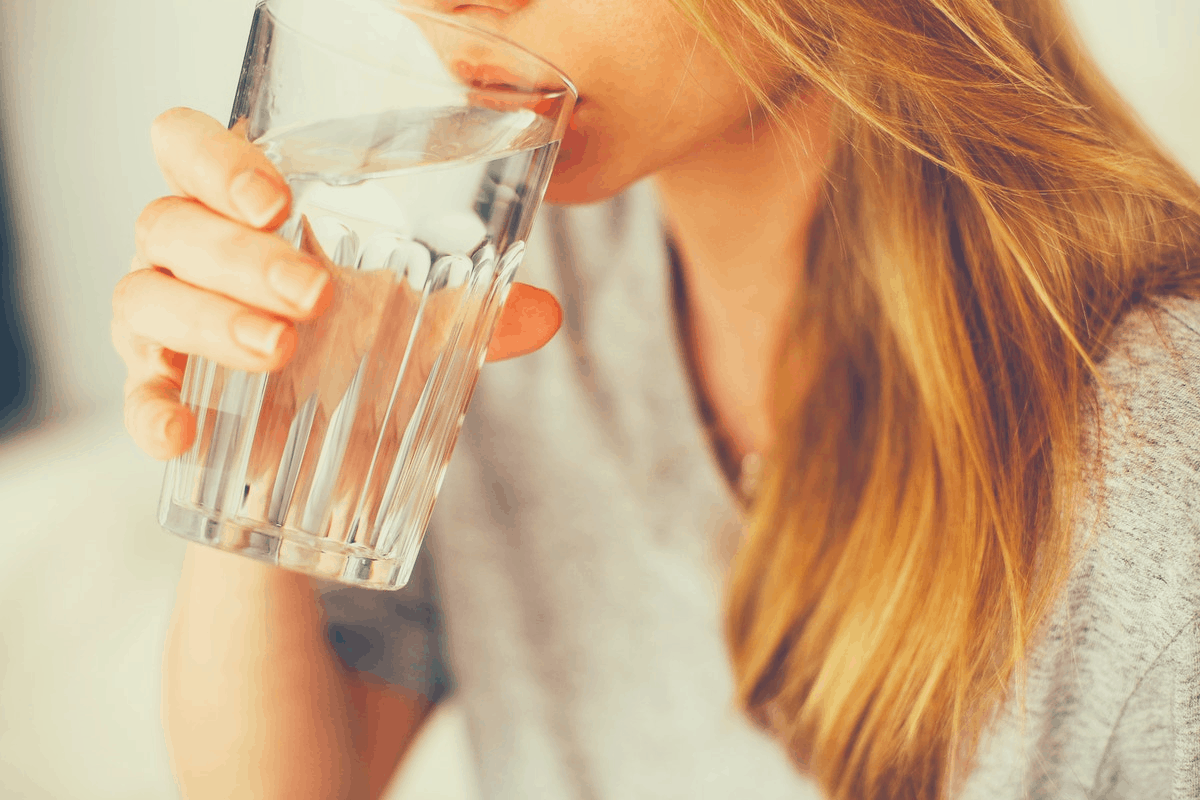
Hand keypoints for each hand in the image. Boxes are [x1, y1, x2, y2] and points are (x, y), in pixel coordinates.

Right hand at [112, 107, 562, 460]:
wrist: (316, 456)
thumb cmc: (355, 355)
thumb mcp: (417, 330)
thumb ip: (475, 316)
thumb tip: (547, 314)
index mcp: (243, 214)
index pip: (189, 147)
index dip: (216, 158)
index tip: (278, 201)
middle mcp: (189, 255)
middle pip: (170, 221)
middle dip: (239, 254)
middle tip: (313, 294)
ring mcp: (163, 322)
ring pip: (143, 295)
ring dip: (209, 319)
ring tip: (281, 350)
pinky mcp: (158, 393)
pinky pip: (134, 394)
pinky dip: (150, 409)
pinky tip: (182, 434)